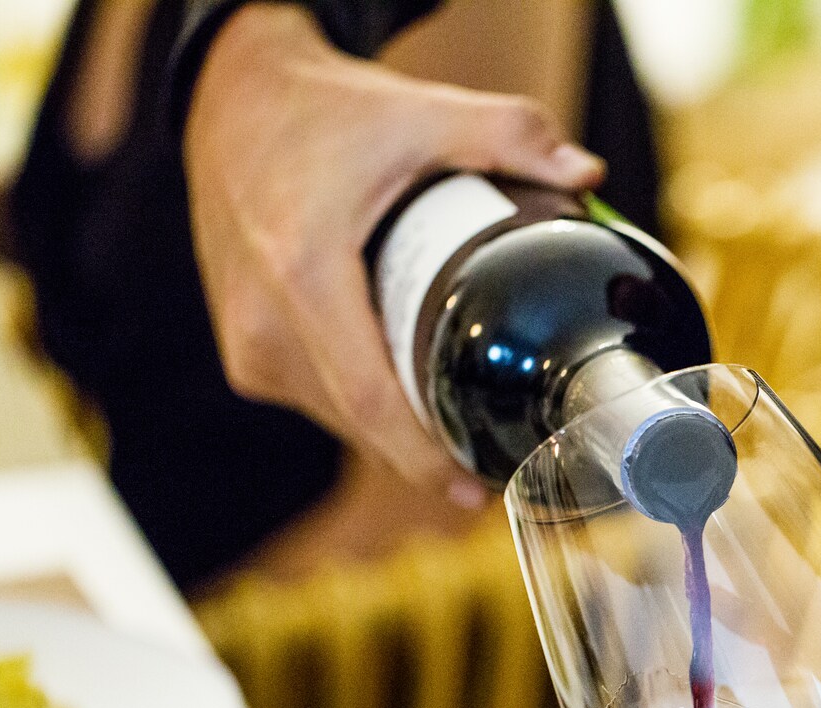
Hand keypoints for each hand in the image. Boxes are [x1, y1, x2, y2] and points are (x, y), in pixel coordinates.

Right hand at [183, 3, 603, 504]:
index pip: (370, 399)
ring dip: (399, 429)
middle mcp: (262, 321)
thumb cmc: (325, 112)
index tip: (476, 493)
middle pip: (362, 421)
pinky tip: (413, 396)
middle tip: (498, 466)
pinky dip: (367, 403)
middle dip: (430, 453)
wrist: (232, 100)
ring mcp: (247, 343)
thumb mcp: (419, 112)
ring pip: (341, 416)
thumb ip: (508, 133)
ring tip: (463, 423)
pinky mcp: (245, 351)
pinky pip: (320, 398)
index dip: (424, 458)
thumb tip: (588, 172)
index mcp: (301, 272)